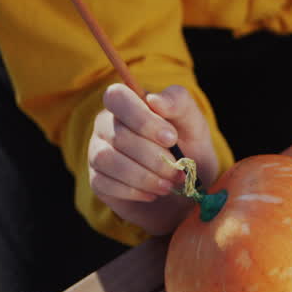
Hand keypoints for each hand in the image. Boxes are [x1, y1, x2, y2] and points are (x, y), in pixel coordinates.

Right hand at [88, 84, 218, 234]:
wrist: (188, 189)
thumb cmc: (189, 149)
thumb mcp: (193, 123)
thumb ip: (179, 102)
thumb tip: (154, 100)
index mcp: (127, 105)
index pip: (117, 97)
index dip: (143, 119)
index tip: (171, 138)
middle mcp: (106, 125)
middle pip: (118, 135)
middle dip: (154, 157)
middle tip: (178, 170)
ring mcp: (97, 152)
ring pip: (106, 159)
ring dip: (144, 176)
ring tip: (168, 185)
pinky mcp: (98, 181)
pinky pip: (104, 183)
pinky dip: (134, 191)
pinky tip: (153, 194)